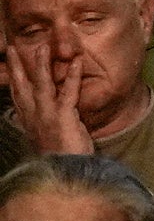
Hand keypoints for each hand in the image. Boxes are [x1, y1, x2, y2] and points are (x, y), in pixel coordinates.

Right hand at [1, 27, 81, 160]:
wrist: (66, 173)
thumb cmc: (61, 156)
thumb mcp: (49, 136)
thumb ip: (46, 123)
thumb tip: (49, 115)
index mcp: (29, 121)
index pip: (18, 97)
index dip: (13, 80)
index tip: (9, 66)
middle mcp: (34, 117)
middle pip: (22, 87)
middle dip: (16, 67)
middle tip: (11, 49)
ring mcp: (46, 116)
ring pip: (41, 85)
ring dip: (41, 65)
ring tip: (42, 48)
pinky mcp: (62, 118)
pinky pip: (68, 93)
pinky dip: (72, 77)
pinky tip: (76, 63)